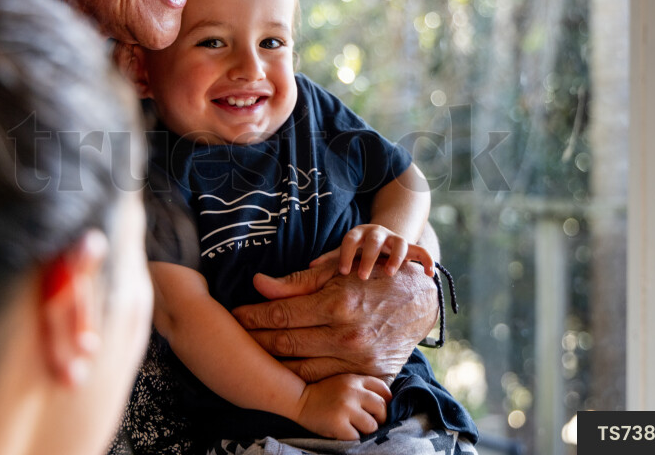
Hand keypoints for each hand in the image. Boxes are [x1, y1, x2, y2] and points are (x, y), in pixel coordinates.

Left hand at [231, 256, 437, 384]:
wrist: (420, 299)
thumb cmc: (372, 277)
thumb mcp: (336, 272)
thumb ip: (296, 282)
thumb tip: (257, 284)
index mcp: (337, 305)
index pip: (280, 315)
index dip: (252, 316)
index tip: (235, 315)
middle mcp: (348, 336)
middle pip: (286, 344)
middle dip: (255, 341)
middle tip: (234, 337)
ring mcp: (360, 360)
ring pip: (302, 371)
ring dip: (273, 365)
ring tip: (252, 356)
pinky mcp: (371, 375)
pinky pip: (327, 383)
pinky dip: (303, 380)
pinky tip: (284, 373)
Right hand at [294, 374, 390, 440]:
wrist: (299, 399)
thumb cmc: (324, 394)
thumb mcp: (344, 382)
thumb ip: (362, 388)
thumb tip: (385, 405)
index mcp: (355, 380)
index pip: (383, 390)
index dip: (386, 402)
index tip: (380, 410)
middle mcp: (352, 392)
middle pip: (382, 408)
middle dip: (380, 418)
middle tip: (371, 423)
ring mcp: (345, 407)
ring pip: (372, 426)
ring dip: (366, 430)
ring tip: (356, 428)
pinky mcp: (338, 423)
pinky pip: (357, 437)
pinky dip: (353, 438)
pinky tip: (344, 432)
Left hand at [312, 225, 434, 279]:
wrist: (383, 238)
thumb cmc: (358, 251)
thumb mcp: (346, 252)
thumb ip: (330, 259)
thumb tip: (309, 268)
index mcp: (358, 234)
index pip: (350, 239)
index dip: (346, 254)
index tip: (342, 271)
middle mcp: (377, 234)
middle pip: (374, 240)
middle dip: (369, 257)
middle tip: (363, 276)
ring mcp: (395, 239)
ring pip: (399, 243)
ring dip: (396, 258)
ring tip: (391, 274)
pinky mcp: (410, 247)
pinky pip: (422, 251)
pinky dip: (427, 261)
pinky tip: (429, 274)